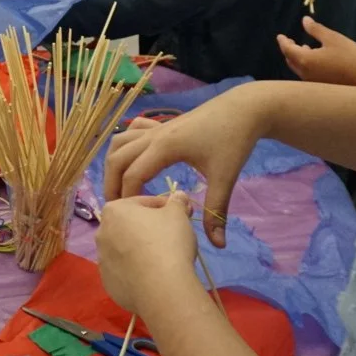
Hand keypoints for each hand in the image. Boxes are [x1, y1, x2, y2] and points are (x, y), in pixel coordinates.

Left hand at [96, 193, 198, 314]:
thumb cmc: (168, 242)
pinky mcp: (108, 283)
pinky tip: (154, 277)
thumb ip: (177, 202)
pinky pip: (125, 272)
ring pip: (126, 250)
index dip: (165, 207)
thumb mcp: (178, 214)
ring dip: (142, 250)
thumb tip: (179, 196)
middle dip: (150, 228)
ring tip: (165, 259)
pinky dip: (137, 272)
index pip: (143, 202)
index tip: (181, 216)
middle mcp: (101, 233)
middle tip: (173, 236)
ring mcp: (102, 260)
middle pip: (131, 226)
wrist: (162, 289)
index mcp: (114, 210)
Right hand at [104, 84, 271, 246]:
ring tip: (119, 186)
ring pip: (119, 142)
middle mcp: (153, 135)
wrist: (244, 109)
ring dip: (113, 164)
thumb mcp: (225, 177)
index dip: (128, 198)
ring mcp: (156, 127)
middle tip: (118, 208)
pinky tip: (133, 159)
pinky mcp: (161, 124)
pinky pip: (132, 131)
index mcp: (165, 147)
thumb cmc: (233, 141)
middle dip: (111, 184)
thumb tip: (218, 245)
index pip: (133, 175)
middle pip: (116, 159)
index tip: (134, 219)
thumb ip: (217, 211)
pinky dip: (125, 144)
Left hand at [278, 16, 355, 86]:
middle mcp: (305, 74)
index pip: (287, 50)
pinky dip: (306, 65)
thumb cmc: (352, 58)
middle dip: (289, 50)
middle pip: (291, 60)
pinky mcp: (322, 88)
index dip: (283, 41)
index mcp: (304, 60)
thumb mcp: (334, 39)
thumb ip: (316, 30)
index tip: (280, 36)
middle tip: (290, 41)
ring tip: (304, 47)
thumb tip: (304, 21)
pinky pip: (307, 74)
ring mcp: (312, 83)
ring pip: (299, 68)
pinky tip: (316, 59)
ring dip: (298, 57)